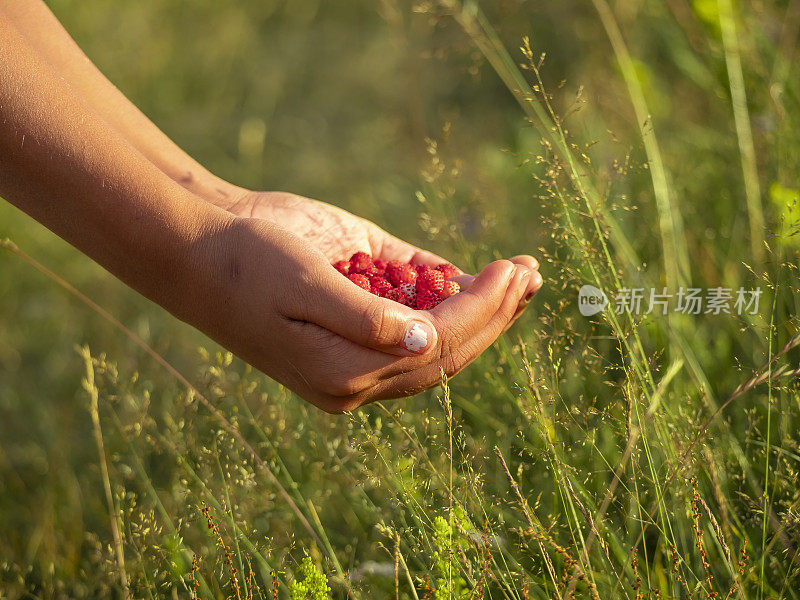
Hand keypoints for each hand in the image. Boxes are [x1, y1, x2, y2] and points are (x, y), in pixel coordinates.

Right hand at [182, 191, 539, 411]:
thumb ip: (365, 320)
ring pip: (436, 338)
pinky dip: (446, 294)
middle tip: (530, 274)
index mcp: (342, 375)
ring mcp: (356, 345)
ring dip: (482, 308)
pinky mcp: (355, 313)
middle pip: (444, 351)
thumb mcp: (302, 285)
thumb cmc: (245, 262)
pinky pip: (411, 312)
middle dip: (493, 313)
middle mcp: (356, 370)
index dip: (479, 313)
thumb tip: (427, 339)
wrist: (199, 247)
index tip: (512, 273)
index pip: (432, 350)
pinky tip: (478, 278)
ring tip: (523, 275)